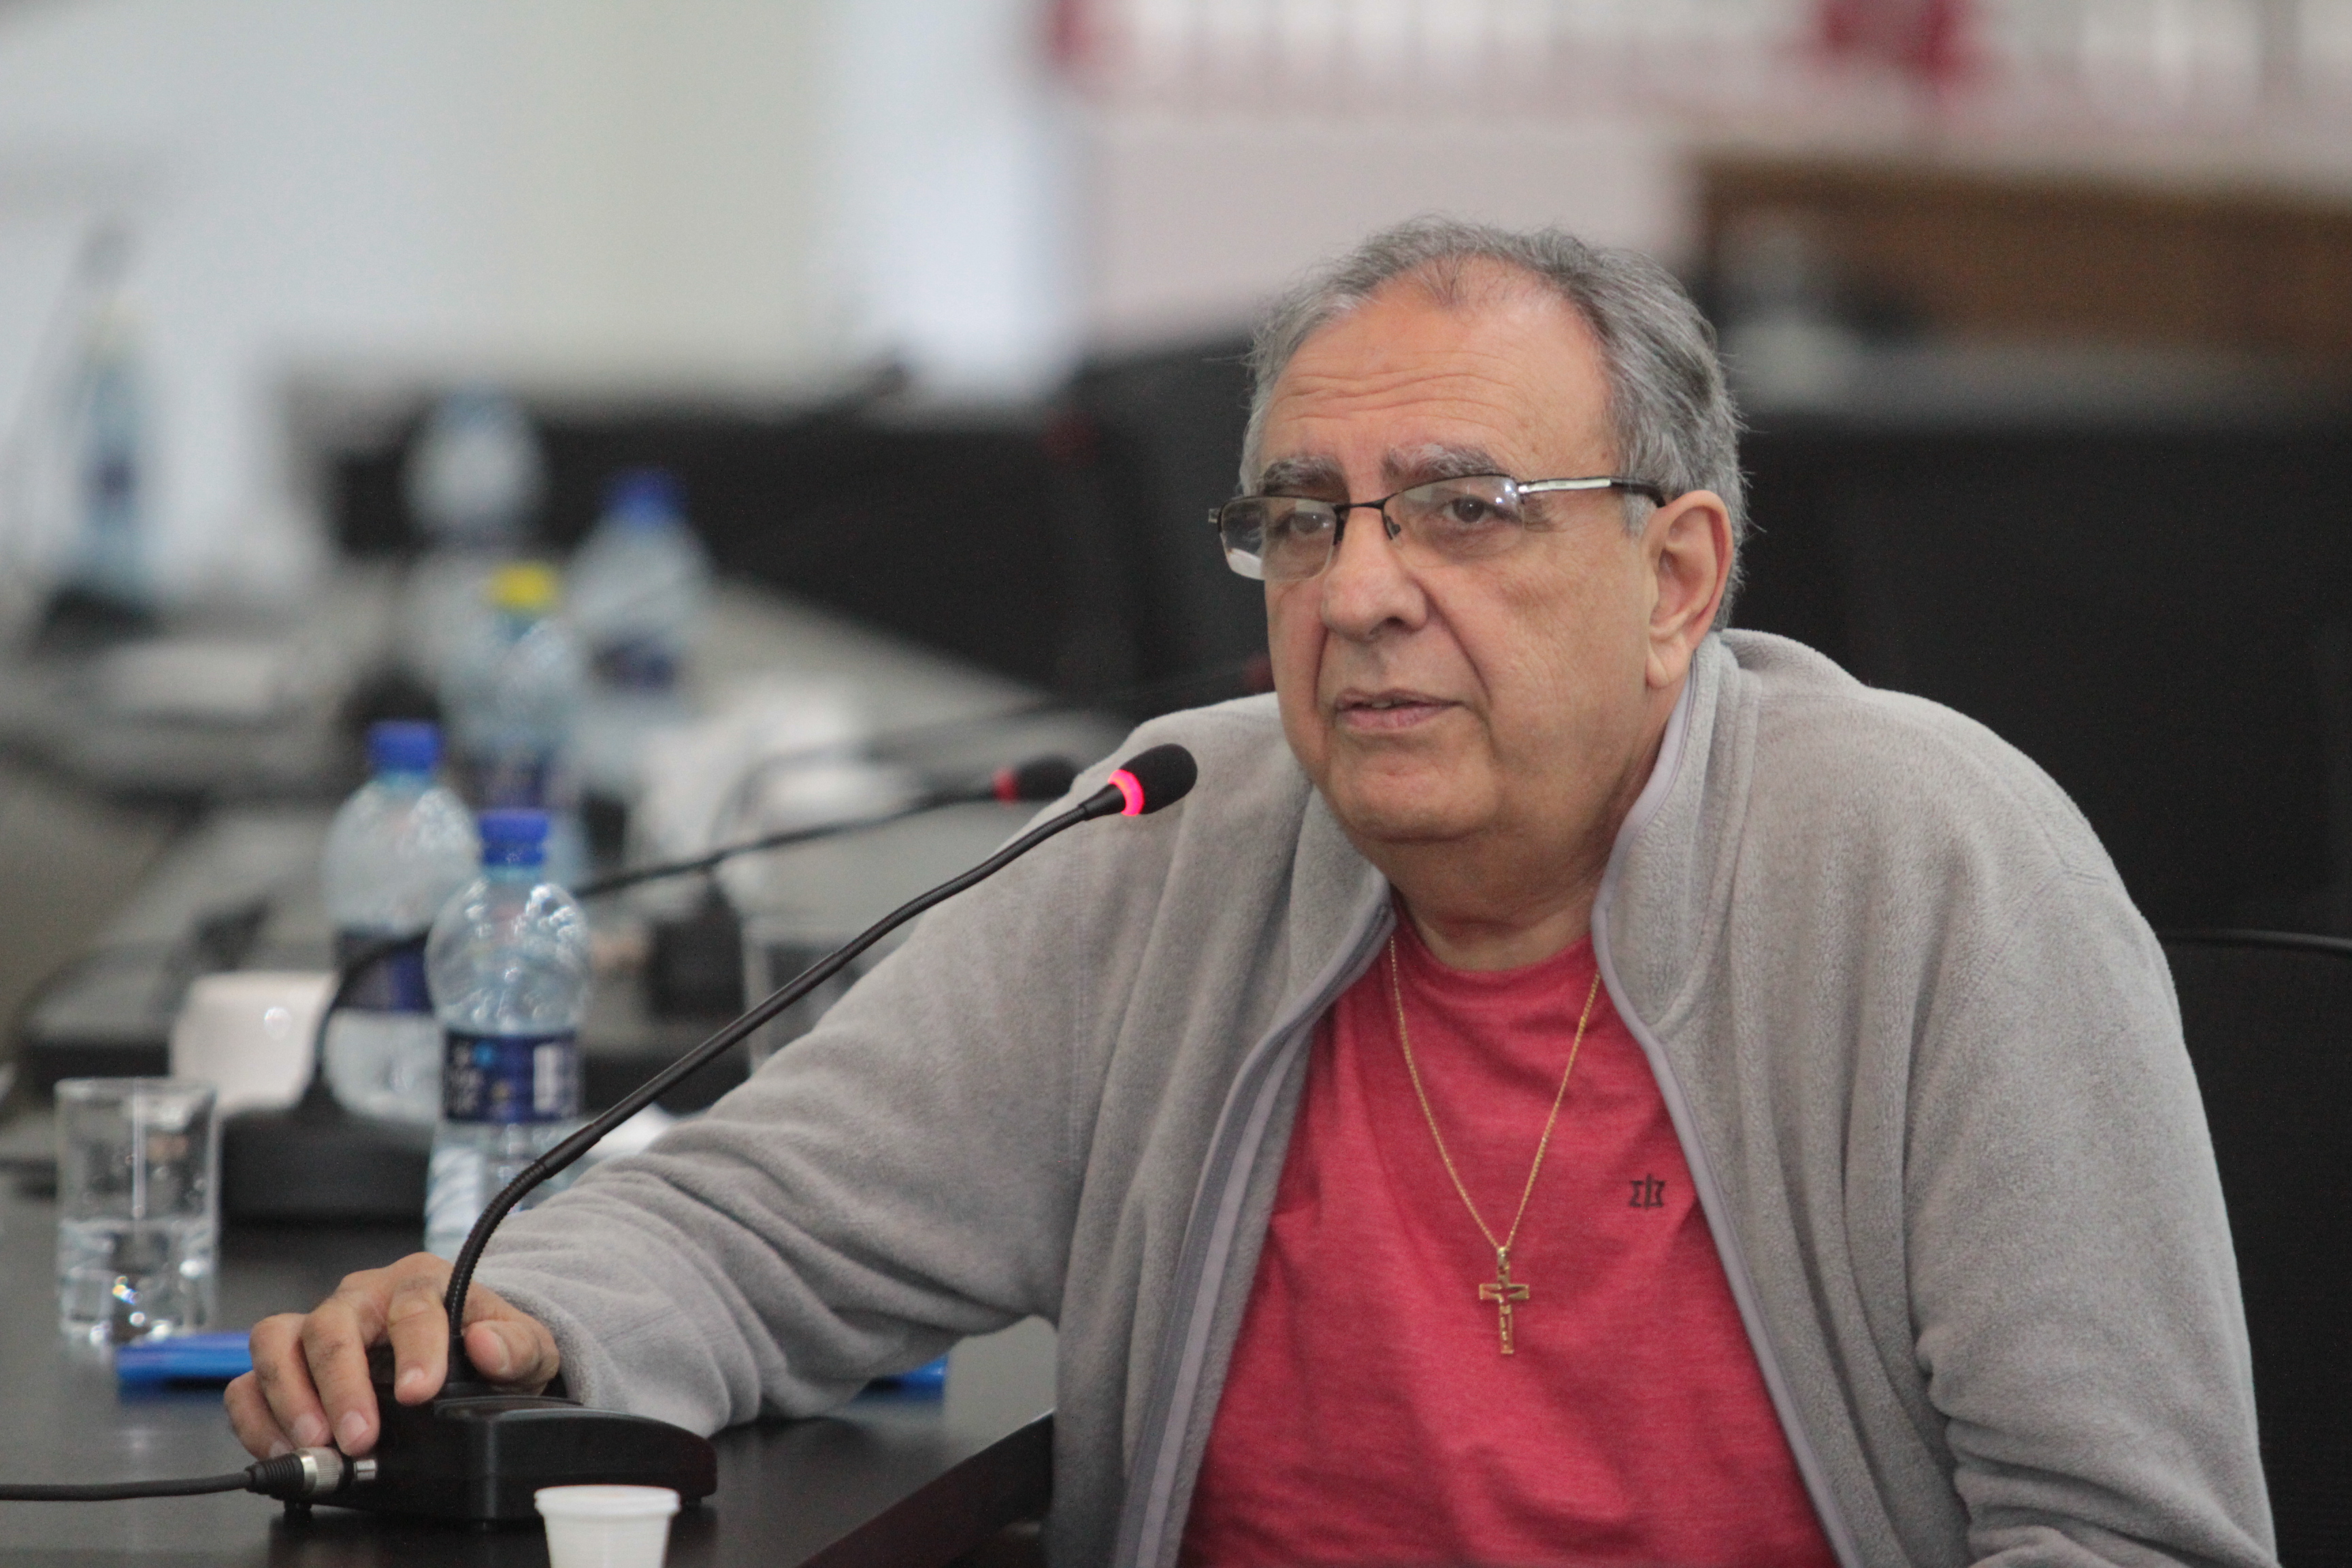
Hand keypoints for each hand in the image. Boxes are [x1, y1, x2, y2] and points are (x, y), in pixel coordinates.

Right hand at [225, 1253, 559, 1458]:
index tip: (420, 1391)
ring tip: (315, 1443)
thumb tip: (488, 1346)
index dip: (416, 1349)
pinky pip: (250, 1380)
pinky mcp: (289, 1364)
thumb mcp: (524, 1346)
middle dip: (341, 1383)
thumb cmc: (485, 1342)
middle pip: (332, 1325)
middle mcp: (362, 1298)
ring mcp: (318, 1328)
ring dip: (289, 1395)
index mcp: (421, 1283)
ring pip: (276, 1341)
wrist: (461, 1352)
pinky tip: (283, 1447)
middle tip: (359, 1434)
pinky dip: (256, 1415)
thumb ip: (516, 1345)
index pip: (414, 1305)